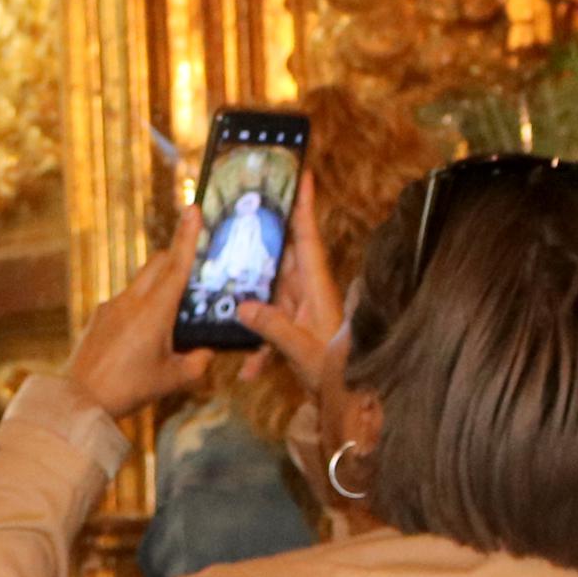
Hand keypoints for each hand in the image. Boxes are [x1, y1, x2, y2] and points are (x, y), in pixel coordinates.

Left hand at [65, 209, 215, 420]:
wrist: (80, 400)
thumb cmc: (129, 389)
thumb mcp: (173, 379)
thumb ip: (198, 363)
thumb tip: (208, 352)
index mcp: (154, 312)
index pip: (176, 266)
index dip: (187, 236)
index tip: (193, 209)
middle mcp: (131, 301)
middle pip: (157, 263)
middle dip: (175, 256)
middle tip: (192, 263)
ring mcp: (111, 306)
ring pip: (141, 282)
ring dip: (158, 286)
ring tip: (171, 315)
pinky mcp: (99, 316)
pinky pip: (126, 301)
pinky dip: (141, 306)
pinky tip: (143, 335)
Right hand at [233, 171, 347, 414]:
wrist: (351, 404)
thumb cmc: (338, 374)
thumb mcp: (304, 352)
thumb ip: (273, 328)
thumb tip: (242, 307)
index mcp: (318, 288)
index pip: (308, 238)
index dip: (305, 205)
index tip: (302, 172)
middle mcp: (309, 292)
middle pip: (281, 255)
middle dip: (261, 239)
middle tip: (240, 213)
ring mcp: (301, 309)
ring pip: (269, 291)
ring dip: (250, 299)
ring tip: (226, 290)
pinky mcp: (293, 328)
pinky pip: (269, 325)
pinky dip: (258, 348)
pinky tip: (250, 373)